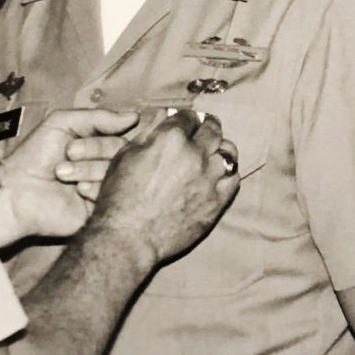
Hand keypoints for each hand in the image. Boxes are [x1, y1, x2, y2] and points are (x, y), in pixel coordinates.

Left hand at [0, 108, 139, 244]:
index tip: (72, 145)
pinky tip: (78, 191)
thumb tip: (134, 117)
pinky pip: (114, 194)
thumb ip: (98, 117)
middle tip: (68, 156)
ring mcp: (104, 187)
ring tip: (63, 175)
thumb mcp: (62, 123)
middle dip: (94, 151)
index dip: (101, 138)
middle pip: (122, 152)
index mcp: (98, 144)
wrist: (16, 193)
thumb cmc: (34, 156)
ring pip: (118, 172)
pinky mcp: (101, 208)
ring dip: (89, 170)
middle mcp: (104, 164)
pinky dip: (95, 189)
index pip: (120, 136)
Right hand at [86, 109, 239, 266]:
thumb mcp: (126, 156)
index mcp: (171, 138)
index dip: (186, 119)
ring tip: (212, 153)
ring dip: (219, 149)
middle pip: (213, 129)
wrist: (129, 238)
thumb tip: (165, 115)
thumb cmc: (120, 197)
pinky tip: (217, 175)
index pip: (189, 116)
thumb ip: (150, 132)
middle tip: (202, 132)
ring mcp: (209, 178)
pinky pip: (234, 178)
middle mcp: (195, 153)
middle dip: (207, 127)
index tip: (185, 123)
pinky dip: (227, 174)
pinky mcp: (217, 201)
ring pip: (228, 152)